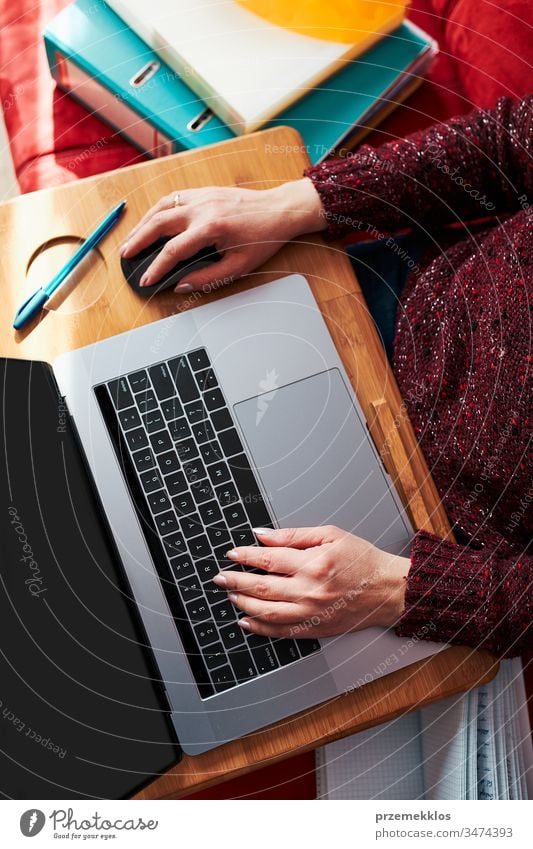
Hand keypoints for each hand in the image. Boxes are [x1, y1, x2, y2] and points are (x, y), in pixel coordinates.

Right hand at [120, 178, 324, 292]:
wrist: (280, 210)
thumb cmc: (263, 239)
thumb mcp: (239, 267)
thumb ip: (207, 278)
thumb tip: (180, 285)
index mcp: (211, 228)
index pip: (173, 251)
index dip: (156, 268)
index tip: (146, 280)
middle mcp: (202, 208)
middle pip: (158, 224)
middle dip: (138, 241)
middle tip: (125, 256)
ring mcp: (201, 196)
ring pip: (162, 207)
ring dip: (142, 223)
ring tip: (131, 238)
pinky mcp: (203, 191)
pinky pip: (173, 198)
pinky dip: (157, 209)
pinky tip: (150, 220)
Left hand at [213, 526, 408, 638]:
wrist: (388, 589)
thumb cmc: (362, 560)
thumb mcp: (330, 535)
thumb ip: (293, 535)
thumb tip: (262, 535)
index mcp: (313, 564)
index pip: (269, 559)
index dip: (246, 557)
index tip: (233, 554)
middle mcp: (310, 590)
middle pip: (262, 587)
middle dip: (236, 582)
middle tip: (220, 578)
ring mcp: (312, 613)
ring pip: (267, 612)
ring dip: (244, 604)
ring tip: (230, 596)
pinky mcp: (316, 629)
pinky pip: (282, 632)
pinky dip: (261, 628)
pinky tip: (247, 621)